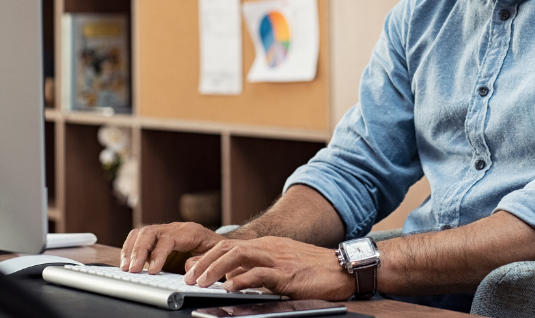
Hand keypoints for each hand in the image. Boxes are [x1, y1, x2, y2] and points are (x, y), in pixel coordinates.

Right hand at [120, 222, 225, 272]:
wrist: (220, 246)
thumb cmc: (217, 251)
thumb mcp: (215, 257)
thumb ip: (201, 261)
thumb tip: (186, 266)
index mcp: (190, 231)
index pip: (168, 238)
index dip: (158, 253)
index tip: (152, 270)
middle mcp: (174, 228)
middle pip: (150, 232)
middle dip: (138, 251)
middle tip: (132, 269)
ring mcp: (164, 232)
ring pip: (141, 233)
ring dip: (130, 250)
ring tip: (126, 267)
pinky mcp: (157, 240)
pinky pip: (139, 238)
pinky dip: (130, 249)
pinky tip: (127, 263)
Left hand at [184, 236, 354, 300]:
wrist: (344, 268)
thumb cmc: (316, 270)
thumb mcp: (283, 266)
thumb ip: (258, 270)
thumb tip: (232, 280)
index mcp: (267, 245)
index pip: (230, 246)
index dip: (208, 257)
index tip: (191, 269)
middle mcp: (270, 248)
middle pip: (228, 248)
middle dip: (205, 262)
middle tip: (189, 278)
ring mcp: (278, 259)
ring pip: (238, 256)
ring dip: (216, 269)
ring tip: (201, 282)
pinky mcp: (287, 274)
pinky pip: (260, 273)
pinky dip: (242, 279)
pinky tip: (230, 288)